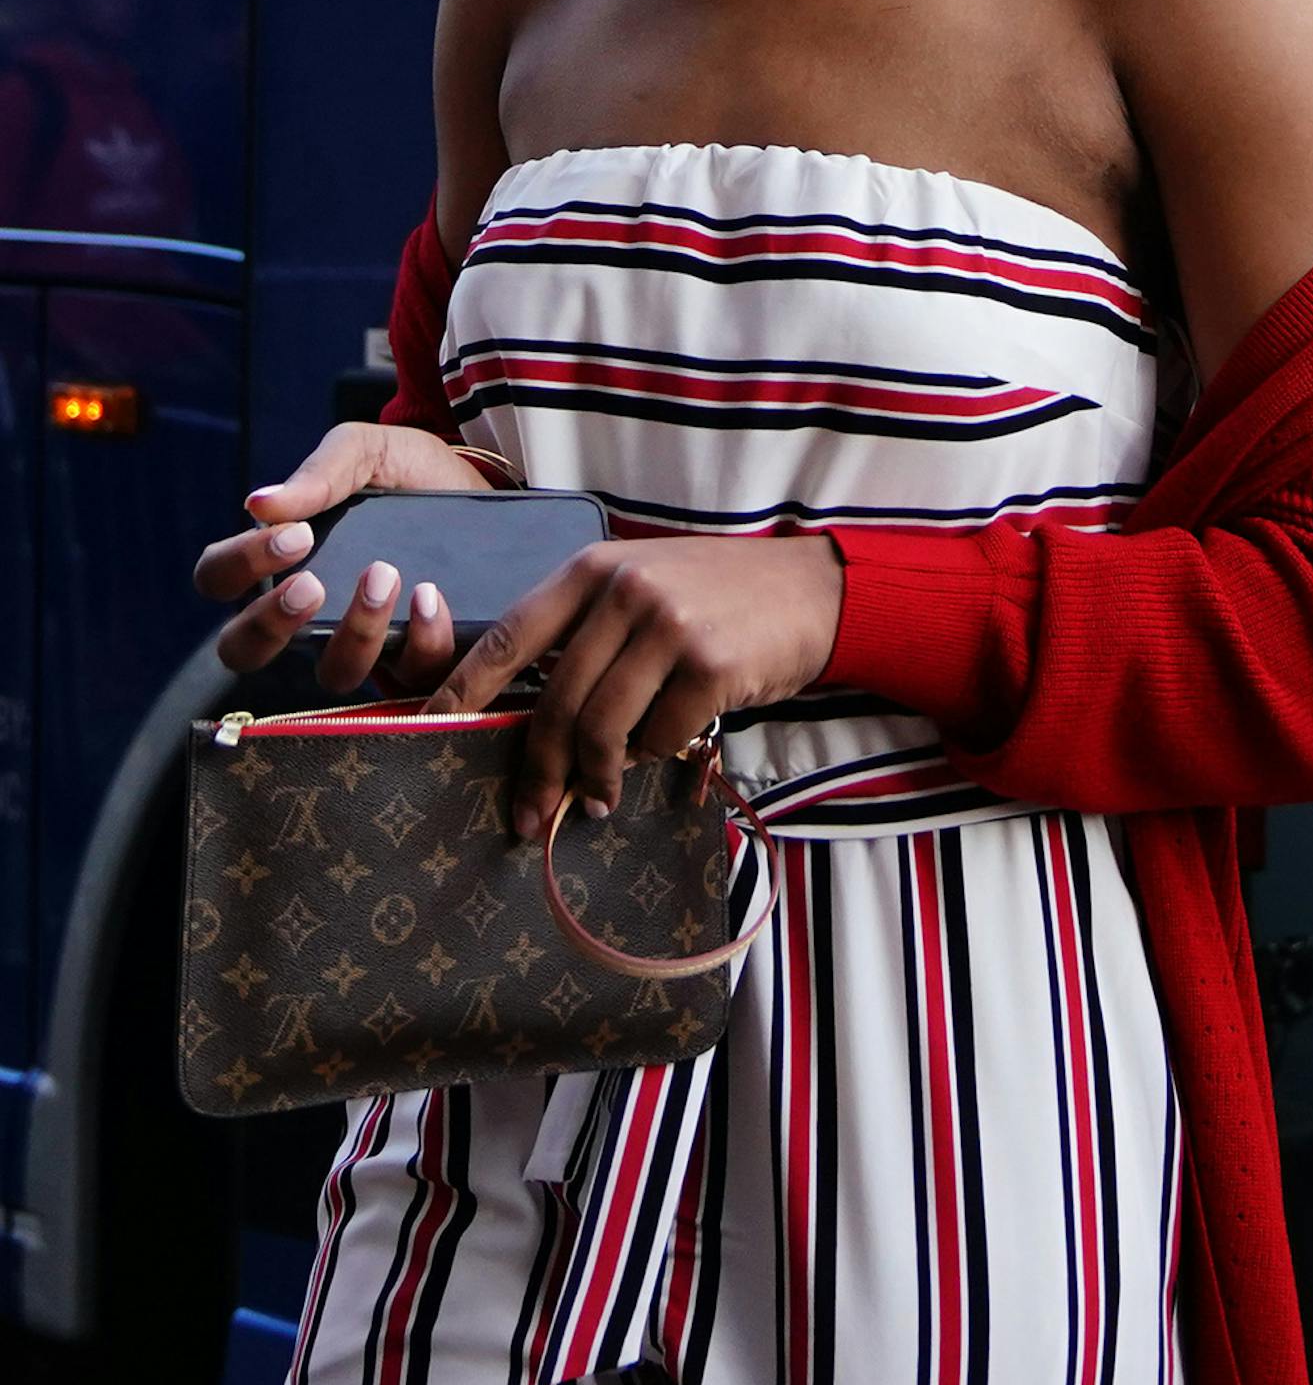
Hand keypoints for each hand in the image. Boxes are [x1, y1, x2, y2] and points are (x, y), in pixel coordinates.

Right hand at [194, 420, 496, 690]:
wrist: (487, 485)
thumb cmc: (409, 471)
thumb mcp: (368, 451)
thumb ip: (320, 472)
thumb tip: (258, 503)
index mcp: (280, 560)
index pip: (218, 578)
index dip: (239, 565)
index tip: (294, 536)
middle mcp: (309, 611)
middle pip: (244, 650)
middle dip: (269, 625)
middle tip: (310, 585)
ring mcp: (362, 640)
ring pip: (332, 673)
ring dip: (354, 633)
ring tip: (384, 576)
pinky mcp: (417, 655)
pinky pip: (408, 675)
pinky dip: (419, 640)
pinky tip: (432, 597)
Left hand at [420, 534, 844, 839]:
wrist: (813, 591)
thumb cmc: (719, 595)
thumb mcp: (644, 584)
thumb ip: (588, 629)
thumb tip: (529, 714)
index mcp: (594, 569)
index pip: (509, 635)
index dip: (462, 689)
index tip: (427, 731)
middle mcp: (626, 591)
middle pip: (554, 700)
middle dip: (534, 769)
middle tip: (524, 815)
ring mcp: (669, 626)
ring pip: (602, 726)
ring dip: (593, 778)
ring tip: (595, 803)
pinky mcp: (711, 665)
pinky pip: (659, 736)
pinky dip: (652, 758)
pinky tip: (661, 755)